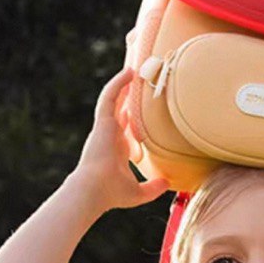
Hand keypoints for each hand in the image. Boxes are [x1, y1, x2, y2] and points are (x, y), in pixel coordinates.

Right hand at [71, 68, 168, 211]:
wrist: (95, 191)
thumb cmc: (113, 194)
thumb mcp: (139, 192)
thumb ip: (153, 187)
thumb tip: (168, 182)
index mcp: (118, 148)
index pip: (127, 126)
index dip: (135, 115)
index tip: (146, 107)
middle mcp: (111, 135)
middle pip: (120, 108)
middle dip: (128, 95)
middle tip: (140, 79)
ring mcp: (106, 126)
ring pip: (114, 99)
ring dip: (123, 84)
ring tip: (135, 68)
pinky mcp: (102, 121)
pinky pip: (110, 96)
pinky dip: (118, 83)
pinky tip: (128, 72)